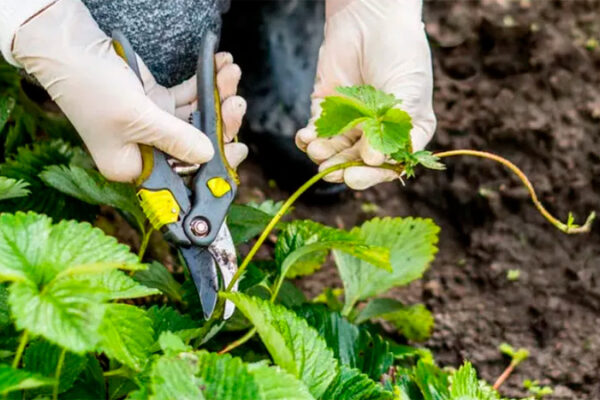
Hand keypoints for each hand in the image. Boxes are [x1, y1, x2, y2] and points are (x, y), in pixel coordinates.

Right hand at [11, 0, 246, 181]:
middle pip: (195, 147)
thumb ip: (177, 139)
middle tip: (236, 105)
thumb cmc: (91, 87)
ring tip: (230, 75)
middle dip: (220, 125)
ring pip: (195, 119)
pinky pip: (186, 98)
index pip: (181, 178)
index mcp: (133, 168)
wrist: (69, 45)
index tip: (236, 150)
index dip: (212, 167)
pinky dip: (203, 84)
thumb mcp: (137, 118)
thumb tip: (210, 154)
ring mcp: (151, 125)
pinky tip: (219, 66)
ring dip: (216, 97)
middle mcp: (144, 151)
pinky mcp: (154, 102)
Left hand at [295, 0, 435, 189]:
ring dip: (325, 156)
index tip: (355, 176)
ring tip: (317, 150)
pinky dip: (308, 140)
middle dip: (344, 169)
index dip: (373, 175)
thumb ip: (393, 128)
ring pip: (336, 151)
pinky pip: (316, 133)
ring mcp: (351, 123)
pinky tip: (305, 138)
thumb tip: (374, 160)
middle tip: (331, 172)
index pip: (390, 165)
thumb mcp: (408, 91)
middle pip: (360, 163)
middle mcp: (377, 133)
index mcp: (404, 132)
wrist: (370, 18)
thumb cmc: (399, 52)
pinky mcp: (326, 111)